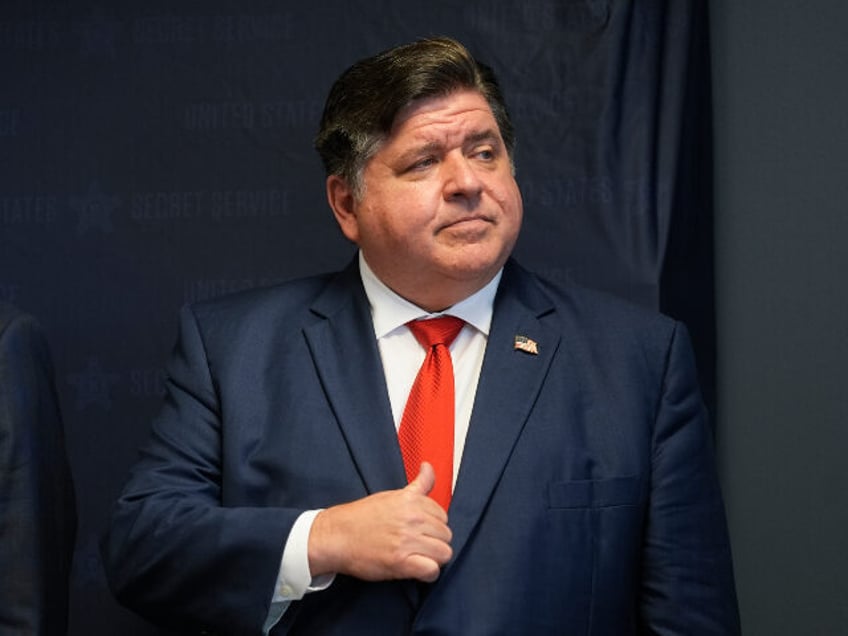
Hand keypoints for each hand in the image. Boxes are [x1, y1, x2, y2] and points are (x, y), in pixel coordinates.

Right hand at [307, 462, 452, 582]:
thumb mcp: (392, 494)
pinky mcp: (401, 562)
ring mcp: (407, 540)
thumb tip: (428, 467)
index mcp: (411, 500)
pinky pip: (432, 570)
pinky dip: (428, 573)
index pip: (443, 515)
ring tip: (418, 558)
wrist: (336, 536)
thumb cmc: (361, 516)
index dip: (433, 525)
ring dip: (433, 558)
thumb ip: (417, 485)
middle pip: (446, 535)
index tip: (420, 530)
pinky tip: (417, 570)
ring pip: (444, 553)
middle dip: (435, 542)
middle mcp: (412, 518)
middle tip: (417, 545)